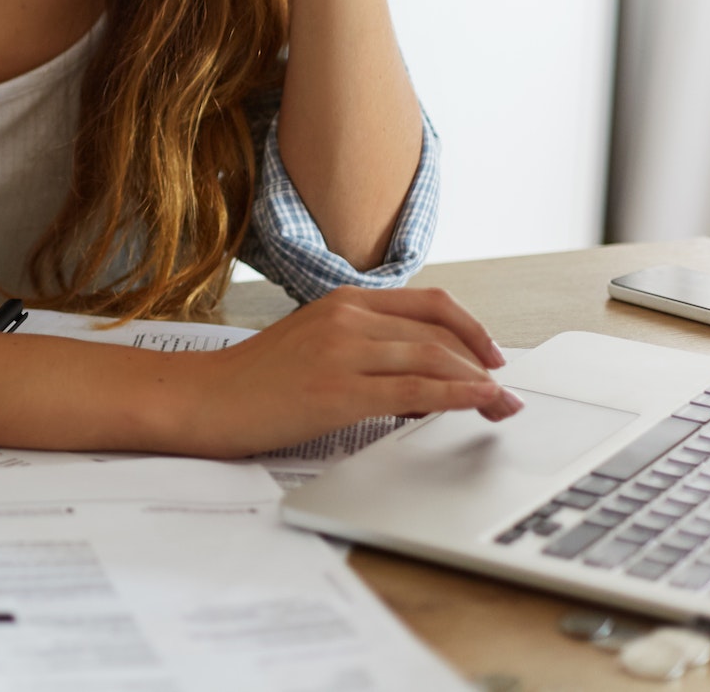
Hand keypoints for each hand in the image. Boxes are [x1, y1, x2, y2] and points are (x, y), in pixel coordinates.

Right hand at [171, 286, 520, 458]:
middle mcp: (346, 318)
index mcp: (341, 301)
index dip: (471, 327)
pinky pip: (414, 391)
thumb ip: (360, 344)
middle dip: (483, 363)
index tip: (493, 354)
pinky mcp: (338, 391)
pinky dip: (457, 396)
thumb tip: (419, 372)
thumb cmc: (251, 379)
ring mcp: (342, 352)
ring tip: (501, 407)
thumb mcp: (310, 342)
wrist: (203, 398)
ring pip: (433, 358)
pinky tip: (478, 404)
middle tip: (506, 393)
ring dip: (479, 385)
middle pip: (439, 332)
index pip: (427, 303)